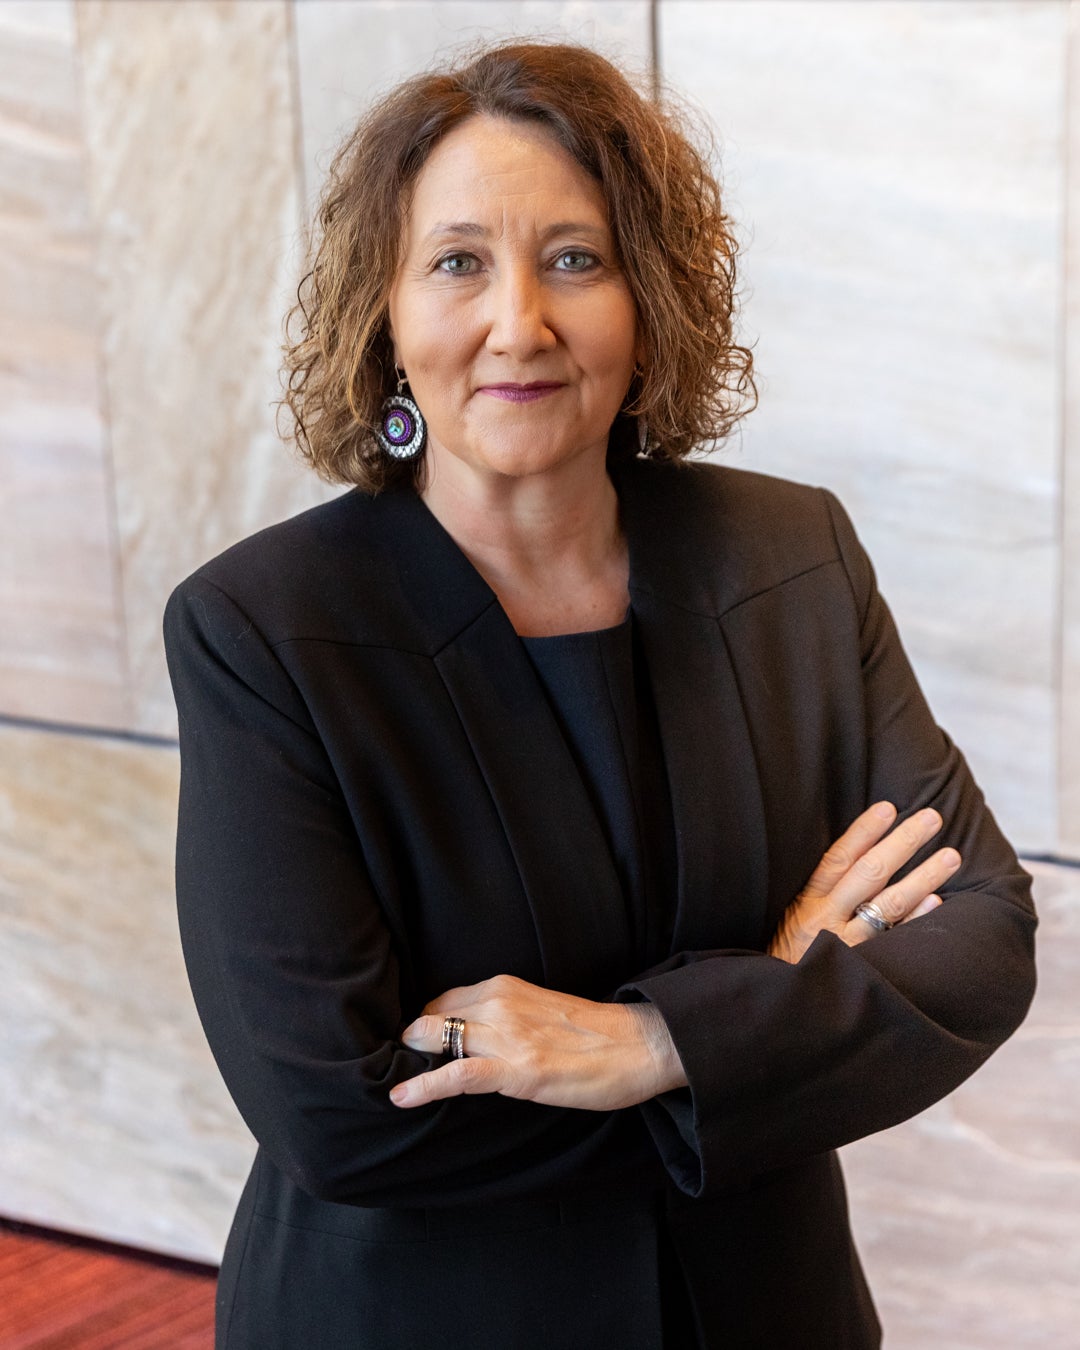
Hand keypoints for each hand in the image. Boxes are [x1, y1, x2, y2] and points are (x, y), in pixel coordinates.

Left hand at [390, 974, 686, 1110]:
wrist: (640, 1045)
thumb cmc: (594, 1034)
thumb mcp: (539, 1009)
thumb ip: (504, 1015)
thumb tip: (470, 1036)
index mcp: (505, 986)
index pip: (441, 1001)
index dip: (421, 1025)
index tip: (411, 1047)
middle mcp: (500, 1003)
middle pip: (430, 1018)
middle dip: (409, 1042)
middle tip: (398, 1067)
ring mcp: (508, 1037)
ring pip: (437, 1040)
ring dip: (410, 1062)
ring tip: (392, 1083)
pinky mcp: (517, 1071)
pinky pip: (457, 1076)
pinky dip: (424, 1086)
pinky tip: (403, 1098)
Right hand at [768, 802, 959, 964]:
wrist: (782, 1012)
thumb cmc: (790, 962)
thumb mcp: (792, 923)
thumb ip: (820, 897)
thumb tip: (858, 859)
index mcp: (806, 904)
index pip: (838, 858)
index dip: (864, 832)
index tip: (889, 808)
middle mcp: (826, 920)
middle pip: (869, 873)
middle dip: (902, 842)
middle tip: (932, 818)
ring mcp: (847, 946)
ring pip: (888, 903)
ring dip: (922, 876)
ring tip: (951, 856)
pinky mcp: (864, 972)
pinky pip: (896, 941)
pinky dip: (916, 921)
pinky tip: (936, 902)